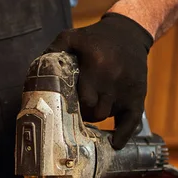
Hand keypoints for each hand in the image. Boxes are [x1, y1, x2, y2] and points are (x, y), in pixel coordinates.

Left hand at [46, 13, 152, 148]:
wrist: (129, 33)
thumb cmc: (96, 38)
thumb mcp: (74, 36)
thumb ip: (55, 49)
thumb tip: (39, 68)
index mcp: (96, 66)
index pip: (82, 99)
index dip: (72, 106)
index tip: (65, 105)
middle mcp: (112, 79)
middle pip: (93, 111)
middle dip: (83, 113)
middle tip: (76, 110)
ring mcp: (126, 89)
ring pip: (106, 115)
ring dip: (96, 116)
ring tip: (90, 112)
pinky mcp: (138, 95)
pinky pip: (132, 121)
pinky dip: (123, 134)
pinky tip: (115, 143)